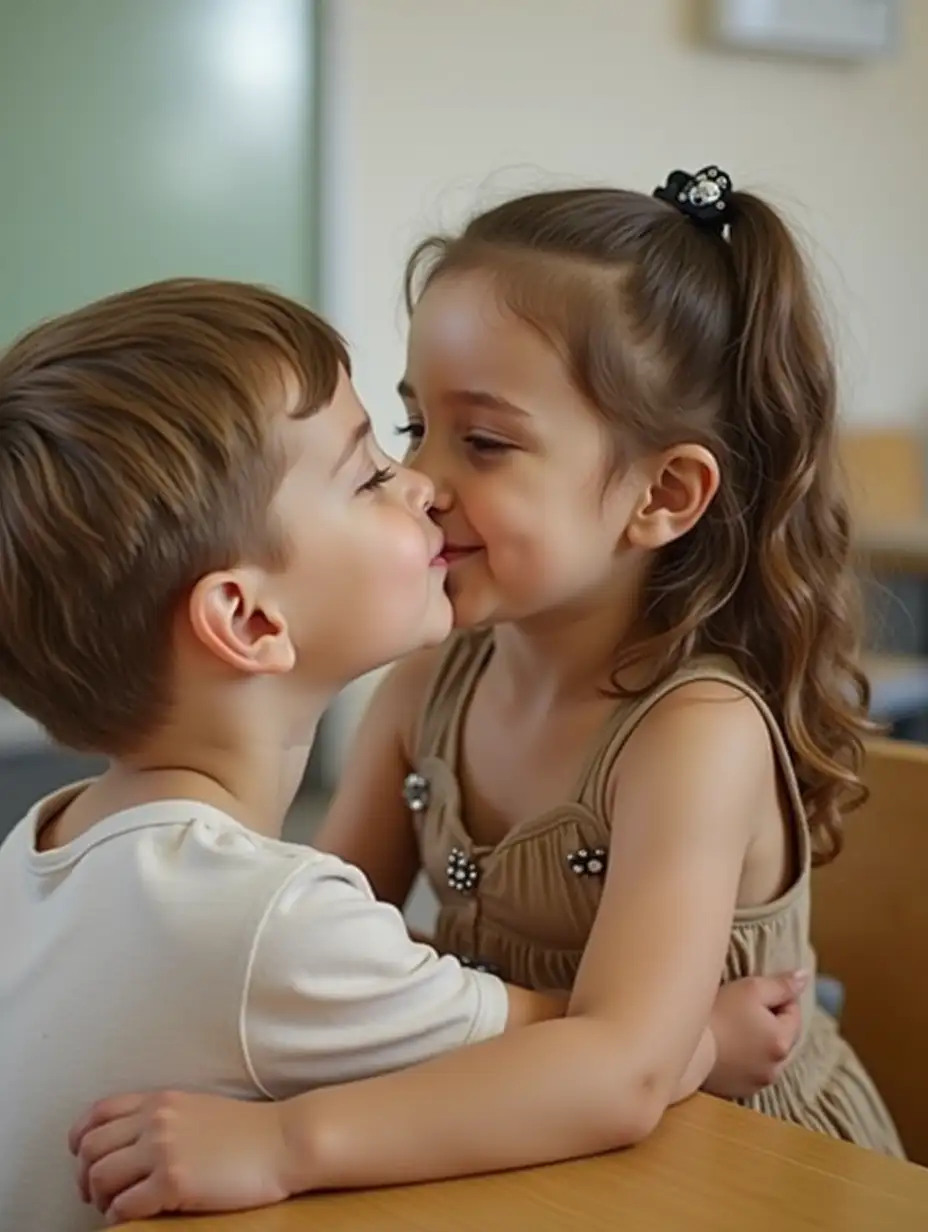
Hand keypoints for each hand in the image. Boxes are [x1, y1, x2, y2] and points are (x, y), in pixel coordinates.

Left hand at [69, 1091, 292, 1224]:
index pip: (98, 1113)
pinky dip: (120, 1217)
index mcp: (162, 1101)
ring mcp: (164, 1150)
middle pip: (91, 1149)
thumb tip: (135, 1144)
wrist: (285, 1142)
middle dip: (85, 1177)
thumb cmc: (250, 1131)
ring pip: (99, 1178)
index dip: (80, 1139)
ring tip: (116, 1208)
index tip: (82, 1159)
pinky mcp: (174, 1183)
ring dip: (101, 1200)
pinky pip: (125, 1206)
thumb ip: (166, 1118)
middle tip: (97, 1195)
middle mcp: (156, 1120)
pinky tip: (134, 1219)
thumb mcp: (200, 1108)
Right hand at [704, 970, 807, 1098]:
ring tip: (733, 1029)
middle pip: (783, 1036)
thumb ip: (781, 984)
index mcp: (782, 1041)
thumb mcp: (751, 989)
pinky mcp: (740, 1091)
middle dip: (770, 1021)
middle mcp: (777, 1067)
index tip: (753, 993)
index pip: (794, 1013)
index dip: (777, 997)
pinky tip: (726, 1048)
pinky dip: (745, 1059)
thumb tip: (804, 977)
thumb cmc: (718, 1013)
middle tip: (742, 1008)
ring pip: (767, 1055)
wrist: (685, 1050)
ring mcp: (759, 1083)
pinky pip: (751, 1070)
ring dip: (759, 1042)